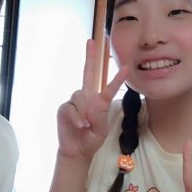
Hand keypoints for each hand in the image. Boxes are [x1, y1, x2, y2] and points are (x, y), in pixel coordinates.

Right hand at [57, 39, 127, 159]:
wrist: (78, 150)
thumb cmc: (91, 138)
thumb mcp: (101, 129)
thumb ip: (99, 116)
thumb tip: (91, 105)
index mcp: (97, 100)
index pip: (107, 85)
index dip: (117, 77)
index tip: (127, 67)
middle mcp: (86, 96)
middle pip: (88, 72)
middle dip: (90, 56)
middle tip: (91, 41)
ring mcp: (74, 101)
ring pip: (81, 97)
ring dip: (86, 113)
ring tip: (87, 126)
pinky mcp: (64, 109)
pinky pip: (71, 109)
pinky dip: (77, 118)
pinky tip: (81, 126)